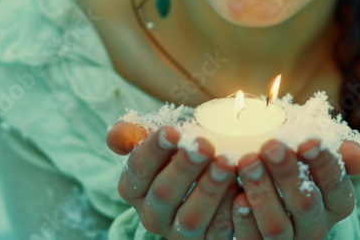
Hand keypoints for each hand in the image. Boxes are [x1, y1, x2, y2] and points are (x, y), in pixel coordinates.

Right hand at [107, 121, 238, 238]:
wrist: (210, 174)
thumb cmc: (182, 153)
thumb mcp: (159, 140)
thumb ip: (134, 133)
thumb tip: (117, 135)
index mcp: (134, 188)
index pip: (137, 169)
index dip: (154, 150)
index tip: (173, 130)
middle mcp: (151, 215)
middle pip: (163, 194)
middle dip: (184, 168)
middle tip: (204, 146)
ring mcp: (179, 233)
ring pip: (190, 218)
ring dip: (209, 190)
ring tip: (226, 164)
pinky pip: (217, 233)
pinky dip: (230, 213)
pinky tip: (242, 192)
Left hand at [231, 138, 359, 239]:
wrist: (269, 177)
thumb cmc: (296, 157)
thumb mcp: (318, 148)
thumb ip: (341, 149)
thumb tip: (355, 156)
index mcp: (338, 202)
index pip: (335, 184)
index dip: (323, 163)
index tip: (307, 141)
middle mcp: (316, 226)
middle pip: (306, 204)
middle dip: (288, 174)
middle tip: (271, 146)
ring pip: (277, 226)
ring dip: (262, 193)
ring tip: (248, 161)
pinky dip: (244, 219)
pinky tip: (236, 196)